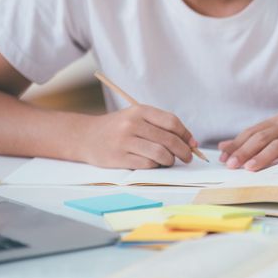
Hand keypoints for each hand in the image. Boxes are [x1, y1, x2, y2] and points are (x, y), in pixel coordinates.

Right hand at [77, 105, 196, 168]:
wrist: (85, 136)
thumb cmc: (118, 128)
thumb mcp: (136, 117)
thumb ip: (160, 126)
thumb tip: (190, 142)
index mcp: (140, 110)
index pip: (172, 122)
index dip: (186, 135)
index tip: (192, 144)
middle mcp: (132, 124)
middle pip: (169, 140)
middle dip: (183, 151)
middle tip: (187, 157)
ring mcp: (124, 141)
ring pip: (160, 154)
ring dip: (170, 160)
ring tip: (168, 161)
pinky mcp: (119, 157)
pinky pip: (147, 164)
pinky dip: (155, 166)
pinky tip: (153, 163)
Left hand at [218, 114, 277, 171]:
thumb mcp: (272, 139)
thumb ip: (249, 142)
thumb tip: (222, 147)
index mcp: (276, 121)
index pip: (251, 132)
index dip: (236, 144)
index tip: (223, 158)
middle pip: (261, 137)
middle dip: (244, 151)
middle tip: (232, 164)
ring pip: (277, 144)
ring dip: (262, 157)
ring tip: (249, 168)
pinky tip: (276, 168)